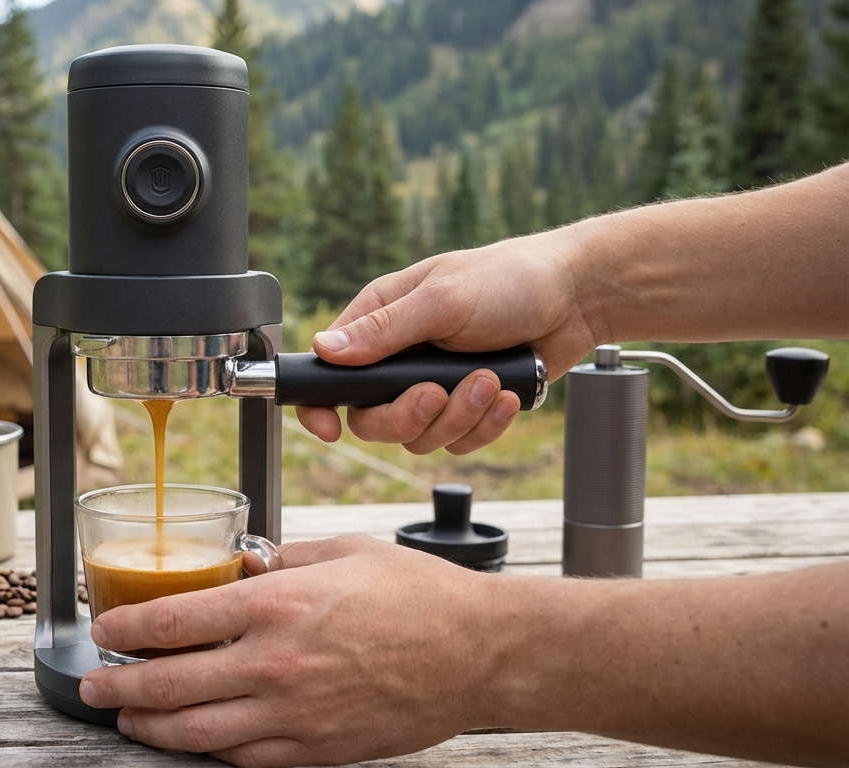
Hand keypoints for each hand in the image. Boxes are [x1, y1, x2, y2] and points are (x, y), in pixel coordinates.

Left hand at [78, 535, 503, 766]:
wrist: (481, 654)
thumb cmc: (419, 596)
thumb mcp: (344, 551)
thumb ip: (283, 559)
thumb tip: (244, 564)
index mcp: (277, 604)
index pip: (172, 621)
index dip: (124, 629)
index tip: (103, 631)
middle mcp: (276, 664)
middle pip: (169, 685)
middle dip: (117, 689)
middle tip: (92, 688)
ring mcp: (295, 715)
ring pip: (197, 734)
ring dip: (151, 728)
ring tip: (128, 720)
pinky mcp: (317, 749)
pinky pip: (244, 759)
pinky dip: (209, 751)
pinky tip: (193, 740)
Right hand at [297, 231, 600, 453]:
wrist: (578, 298)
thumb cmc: (510, 279)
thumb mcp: (443, 300)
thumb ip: (384, 330)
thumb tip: (324, 350)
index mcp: (380, 321)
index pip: (329, 372)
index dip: (321, 406)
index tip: (329, 428)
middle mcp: (400, 358)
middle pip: (372, 419)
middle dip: (408, 415)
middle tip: (438, 394)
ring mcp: (434, 386)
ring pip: (418, 436)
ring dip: (458, 416)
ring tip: (490, 381)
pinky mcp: (468, 407)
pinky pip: (459, 441)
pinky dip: (484, 425)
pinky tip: (506, 395)